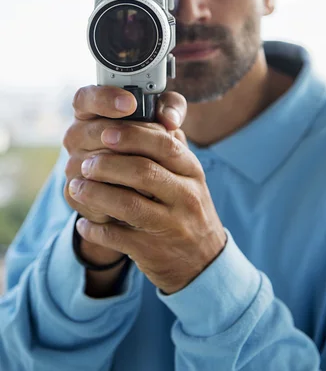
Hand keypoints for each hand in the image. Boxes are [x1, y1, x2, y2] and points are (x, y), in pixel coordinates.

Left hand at [63, 85, 186, 266]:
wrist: (203, 259)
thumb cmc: (186, 205)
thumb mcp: (187, 174)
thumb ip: (168, 145)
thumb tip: (145, 111)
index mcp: (191, 170)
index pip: (164, 145)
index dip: (133, 136)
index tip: (106, 132)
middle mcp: (186, 196)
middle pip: (144, 172)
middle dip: (108, 164)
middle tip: (86, 162)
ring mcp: (171, 225)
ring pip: (128, 205)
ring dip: (96, 194)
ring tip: (76, 186)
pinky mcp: (154, 251)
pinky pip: (118, 237)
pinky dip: (95, 229)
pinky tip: (83, 222)